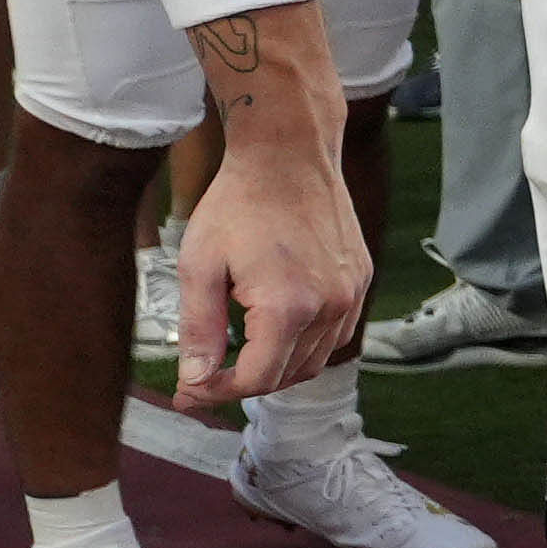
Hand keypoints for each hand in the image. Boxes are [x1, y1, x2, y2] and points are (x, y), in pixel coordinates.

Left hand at [170, 116, 373, 407]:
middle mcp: (330, 306)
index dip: (217, 392)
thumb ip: (200, 331)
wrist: (288, 156)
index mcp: (288, 307)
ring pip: (316, 360)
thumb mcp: (200, 268)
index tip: (187, 391)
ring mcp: (351, 293)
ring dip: (277, 369)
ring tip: (239, 357)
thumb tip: (196, 380)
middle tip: (204, 378)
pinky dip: (305, 346)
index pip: (256, 379)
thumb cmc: (238, 204)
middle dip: (243, 385)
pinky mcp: (359, 280)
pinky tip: (276, 332)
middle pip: (288, 377)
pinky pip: (336, 334)